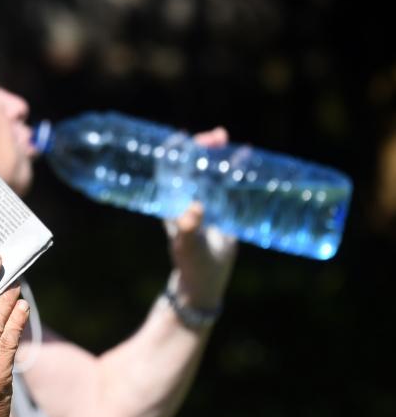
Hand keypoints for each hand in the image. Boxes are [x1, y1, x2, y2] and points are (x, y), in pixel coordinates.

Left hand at [165, 127, 237, 310]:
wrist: (205, 280)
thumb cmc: (192, 263)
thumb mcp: (189, 247)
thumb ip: (189, 230)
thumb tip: (193, 209)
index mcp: (173, 202)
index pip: (169, 169)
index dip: (175, 151)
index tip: (186, 136)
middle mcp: (187, 198)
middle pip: (191, 164)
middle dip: (203, 147)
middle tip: (219, 136)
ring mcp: (205, 201)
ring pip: (209, 171)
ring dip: (218, 155)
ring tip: (231, 142)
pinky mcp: (221, 209)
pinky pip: (227, 183)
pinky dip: (234, 169)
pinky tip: (246, 158)